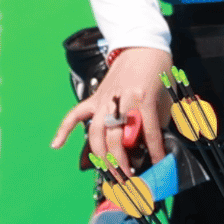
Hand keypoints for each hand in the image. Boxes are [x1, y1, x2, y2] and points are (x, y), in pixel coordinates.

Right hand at [52, 44, 170, 168]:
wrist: (142, 45)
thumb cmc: (158, 71)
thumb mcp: (167, 96)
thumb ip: (160, 121)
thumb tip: (154, 146)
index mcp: (143, 99)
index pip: (148, 133)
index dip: (154, 153)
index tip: (157, 166)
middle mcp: (121, 101)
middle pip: (117, 139)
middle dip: (122, 162)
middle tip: (129, 179)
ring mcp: (104, 100)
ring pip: (96, 133)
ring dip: (102, 156)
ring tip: (110, 172)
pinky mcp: (95, 98)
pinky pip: (75, 114)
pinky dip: (64, 129)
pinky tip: (56, 145)